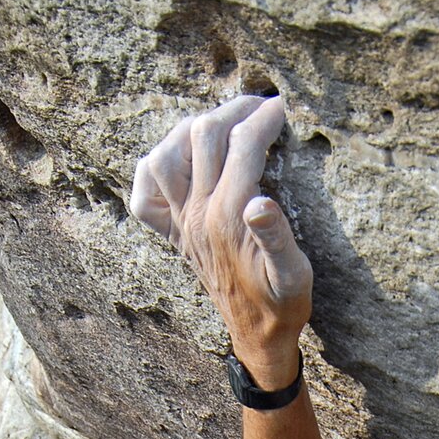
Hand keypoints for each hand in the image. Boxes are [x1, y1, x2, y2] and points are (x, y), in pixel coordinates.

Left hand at [131, 96, 312, 387]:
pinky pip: (144, 192)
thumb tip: (260, 201)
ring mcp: (179, 223)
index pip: (242, 147)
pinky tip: (180, 158)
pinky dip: (155, 166)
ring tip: (225, 121)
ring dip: (194, 127)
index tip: (285, 106)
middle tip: (262, 104)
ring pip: (167, 155)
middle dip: (234, 110)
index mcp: (228, 218)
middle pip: (204, 138)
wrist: (257, 335)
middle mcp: (196, 216)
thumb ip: (277, 238)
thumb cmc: (283, 302)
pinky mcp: (171, 233)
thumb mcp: (295, 274)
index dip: (264, 119)